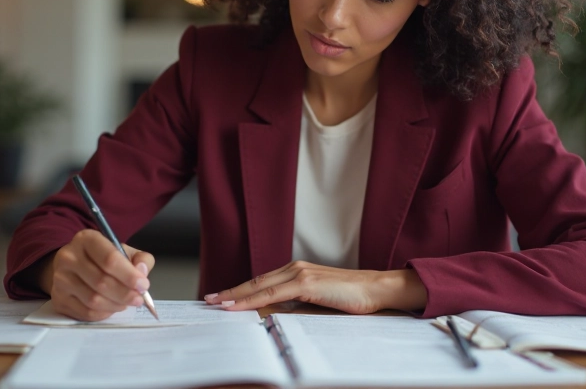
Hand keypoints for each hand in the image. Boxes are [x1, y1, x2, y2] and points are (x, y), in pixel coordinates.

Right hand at [39, 229, 155, 320]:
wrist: (73, 267)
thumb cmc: (103, 258)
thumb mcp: (124, 251)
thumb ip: (140, 258)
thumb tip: (141, 271)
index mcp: (87, 239)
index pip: (109, 259)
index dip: (129, 275)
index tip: (143, 285)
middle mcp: (68, 257)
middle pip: (101, 281)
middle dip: (125, 293)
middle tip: (138, 299)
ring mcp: (60, 279)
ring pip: (93, 299)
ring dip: (116, 305)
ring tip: (126, 302)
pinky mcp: (58, 298)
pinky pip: (85, 312)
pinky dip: (104, 313)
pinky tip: (111, 307)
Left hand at [203, 261, 427, 313]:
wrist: (376, 289)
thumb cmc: (352, 298)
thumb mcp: (319, 303)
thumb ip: (298, 306)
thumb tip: (275, 316)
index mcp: (298, 272)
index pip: (263, 281)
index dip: (241, 290)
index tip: (221, 298)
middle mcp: (296, 268)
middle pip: (256, 281)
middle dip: (230, 291)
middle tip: (208, 300)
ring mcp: (300, 273)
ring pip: (260, 285)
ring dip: (236, 295)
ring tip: (216, 303)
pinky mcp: (306, 282)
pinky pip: (272, 292)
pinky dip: (251, 299)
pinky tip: (238, 305)